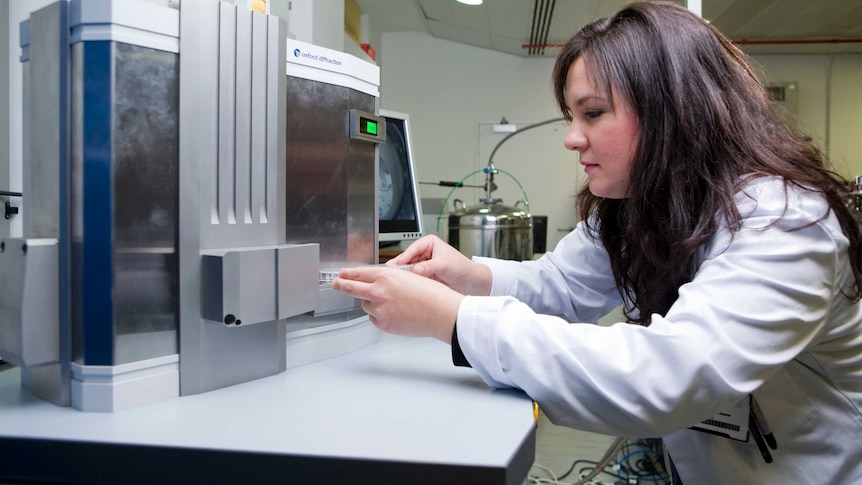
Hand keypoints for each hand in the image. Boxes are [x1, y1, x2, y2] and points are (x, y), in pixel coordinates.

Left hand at [332, 265, 463, 342]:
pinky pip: (375, 319)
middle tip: (336, 284)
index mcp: (386, 276)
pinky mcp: (383, 324)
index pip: (359, 273)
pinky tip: (394, 313)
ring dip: (371, 302)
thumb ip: (389, 278)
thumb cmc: (432, 294)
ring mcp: (379, 309)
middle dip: (341, 285)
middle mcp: (379, 292)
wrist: (441, 313)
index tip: (341, 274)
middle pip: (351, 288)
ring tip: (390, 303)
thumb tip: (376, 282)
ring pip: (365, 305)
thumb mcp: (408, 276)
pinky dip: (380, 316)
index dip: (348, 274)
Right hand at [386, 235, 492, 295]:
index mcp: (429, 243)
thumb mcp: (444, 265)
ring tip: (397, 280)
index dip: (403, 257)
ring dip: (405, 274)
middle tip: (392, 274)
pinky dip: (410, 281)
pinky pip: (414, 277)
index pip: (412, 249)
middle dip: (401, 266)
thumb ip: (428, 267)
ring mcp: (424, 264)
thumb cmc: (462, 268)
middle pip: (408, 259)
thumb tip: (415, 270)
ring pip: (409, 269)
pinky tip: (405, 285)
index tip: (396, 265)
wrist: (470, 282)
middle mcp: (425, 253)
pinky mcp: (424, 275)